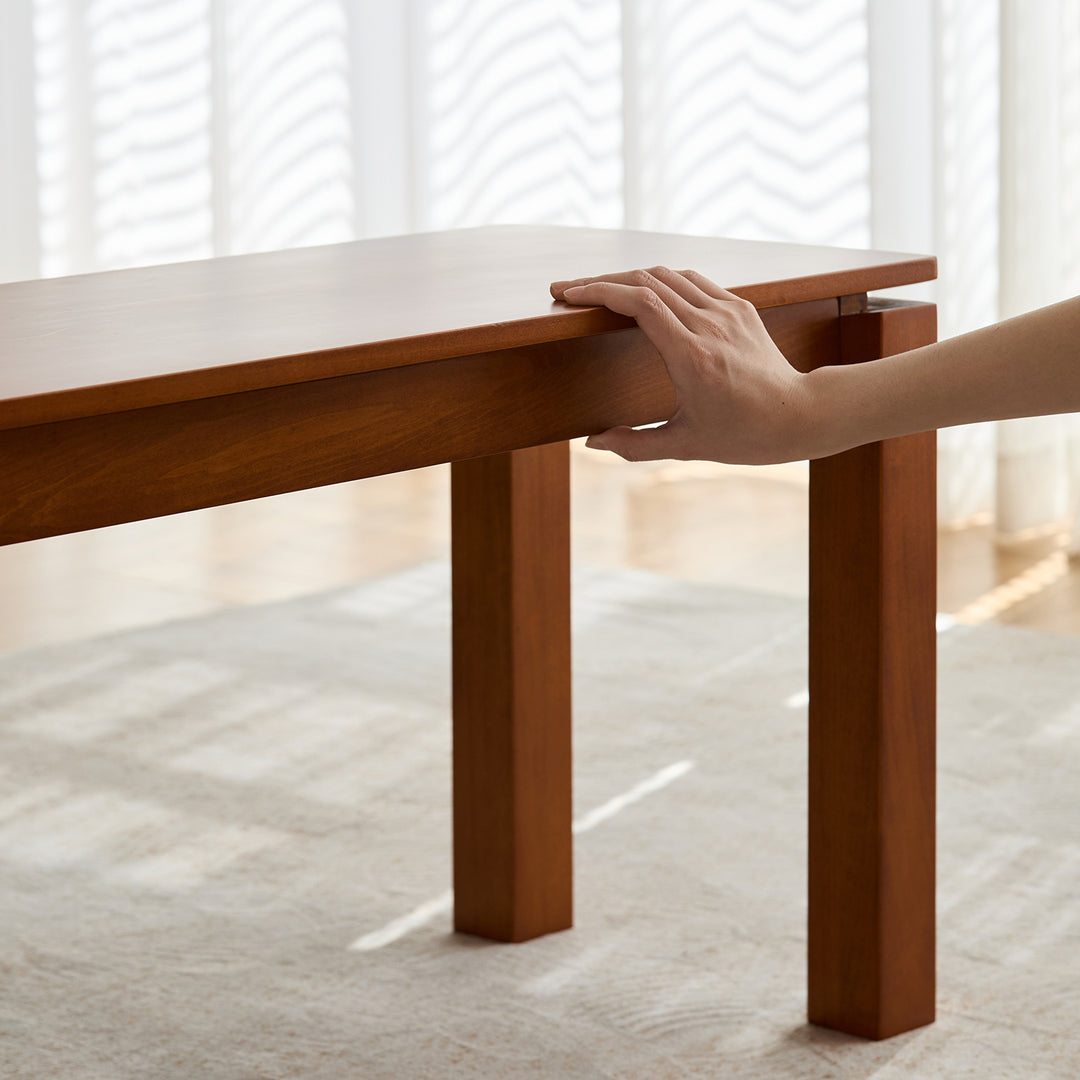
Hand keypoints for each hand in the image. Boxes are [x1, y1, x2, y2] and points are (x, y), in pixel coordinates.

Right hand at [550, 266, 816, 463]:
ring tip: (601, 290)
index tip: (569, 295)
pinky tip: (644, 292)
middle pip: (647, 281)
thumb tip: (591, 443)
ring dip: (629, 277)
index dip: (599, 292)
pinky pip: (693, 281)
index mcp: (693, 356)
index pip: (640, 303)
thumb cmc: (744, 435)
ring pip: (669, 275)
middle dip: (601, 281)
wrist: (799, 415)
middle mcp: (710, 325)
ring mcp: (727, 311)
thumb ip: (633, 445)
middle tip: (568, 290)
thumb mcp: (685, 445)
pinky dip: (661, 280)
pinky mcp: (740, 307)